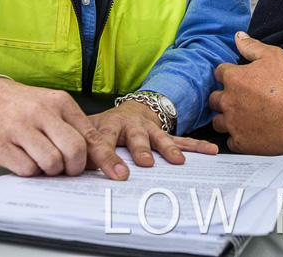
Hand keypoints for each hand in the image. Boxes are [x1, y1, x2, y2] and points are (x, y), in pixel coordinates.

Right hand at [0, 59, 127, 179]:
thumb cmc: (20, 105)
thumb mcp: (50, 105)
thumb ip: (71, 127)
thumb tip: (93, 158)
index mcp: (60, 102)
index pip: (90, 135)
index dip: (106, 158)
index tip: (118, 173)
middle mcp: (41, 113)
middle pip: (74, 151)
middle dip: (75, 167)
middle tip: (67, 169)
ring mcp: (20, 129)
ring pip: (52, 163)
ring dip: (51, 170)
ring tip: (42, 160)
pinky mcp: (2, 146)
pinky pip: (28, 169)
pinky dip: (31, 171)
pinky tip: (24, 159)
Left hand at [87, 101, 218, 167]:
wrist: (130, 109)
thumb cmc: (106, 125)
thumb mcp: (90, 130)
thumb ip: (82, 146)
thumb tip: (71, 165)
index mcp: (109, 125)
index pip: (103, 142)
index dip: (106, 158)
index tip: (114, 174)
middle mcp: (131, 125)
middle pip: (136, 138)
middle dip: (141, 151)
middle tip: (144, 163)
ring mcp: (150, 129)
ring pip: (161, 138)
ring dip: (169, 149)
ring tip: (178, 161)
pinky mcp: (164, 133)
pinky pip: (182, 139)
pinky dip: (196, 146)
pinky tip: (211, 150)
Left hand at [210, 32, 282, 156]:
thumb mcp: (274, 56)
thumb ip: (252, 46)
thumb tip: (238, 37)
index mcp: (234, 79)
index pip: (219, 73)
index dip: (229, 75)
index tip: (238, 79)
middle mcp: (229, 101)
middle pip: (214, 99)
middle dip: (223, 97)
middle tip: (239, 99)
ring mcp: (234, 123)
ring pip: (218, 122)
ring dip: (226, 118)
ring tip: (241, 117)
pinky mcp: (241, 142)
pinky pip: (230, 141)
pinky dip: (237, 137)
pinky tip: (249, 133)